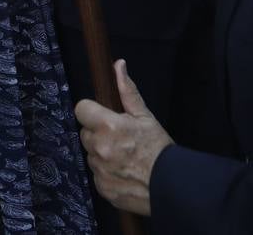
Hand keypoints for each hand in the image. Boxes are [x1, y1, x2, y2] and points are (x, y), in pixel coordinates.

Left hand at [74, 60, 169, 216]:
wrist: (171, 185)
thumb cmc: (158, 148)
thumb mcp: (145, 116)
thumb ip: (127, 90)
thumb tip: (118, 64)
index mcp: (107, 126)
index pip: (81, 109)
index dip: (92, 111)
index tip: (103, 116)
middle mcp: (98, 148)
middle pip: (85, 133)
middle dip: (98, 133)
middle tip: (119, 138)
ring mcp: (98, 170)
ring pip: (91, 155)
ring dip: (101, 154)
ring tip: (124, 157)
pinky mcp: (101, 188)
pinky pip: (97, 175)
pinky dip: (106, 173)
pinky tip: (123, 172)